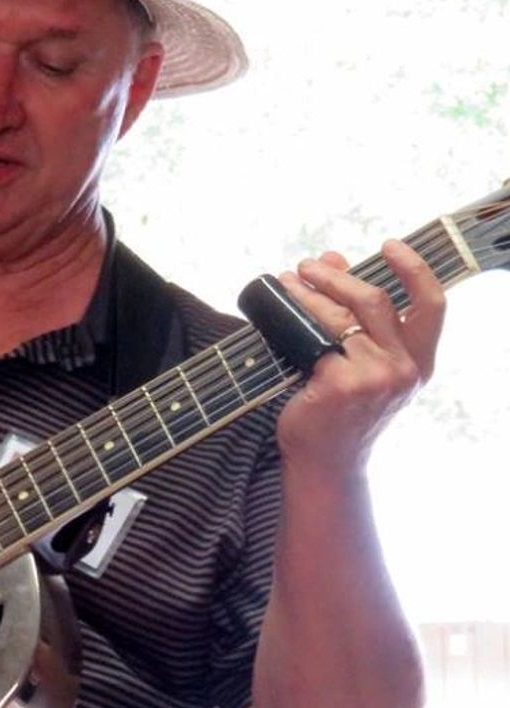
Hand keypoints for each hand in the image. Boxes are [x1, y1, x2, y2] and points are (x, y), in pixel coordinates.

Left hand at [274, 239, 444, 472]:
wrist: (325, 461)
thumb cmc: (340, 412)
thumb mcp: (360, 365)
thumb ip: (354, 315)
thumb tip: (333, 259)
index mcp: (418, 362)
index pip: (431, 305)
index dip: (414, 269)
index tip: (389, 246)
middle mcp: (404, 369)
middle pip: (375, 301)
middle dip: (337, 277)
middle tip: (307, 267)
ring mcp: (374, 377)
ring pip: (339, 317)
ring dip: (308, 293)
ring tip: (286, 283)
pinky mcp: (342, 384)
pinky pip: (314, 339)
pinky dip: (294, 320)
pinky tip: (276, 315)